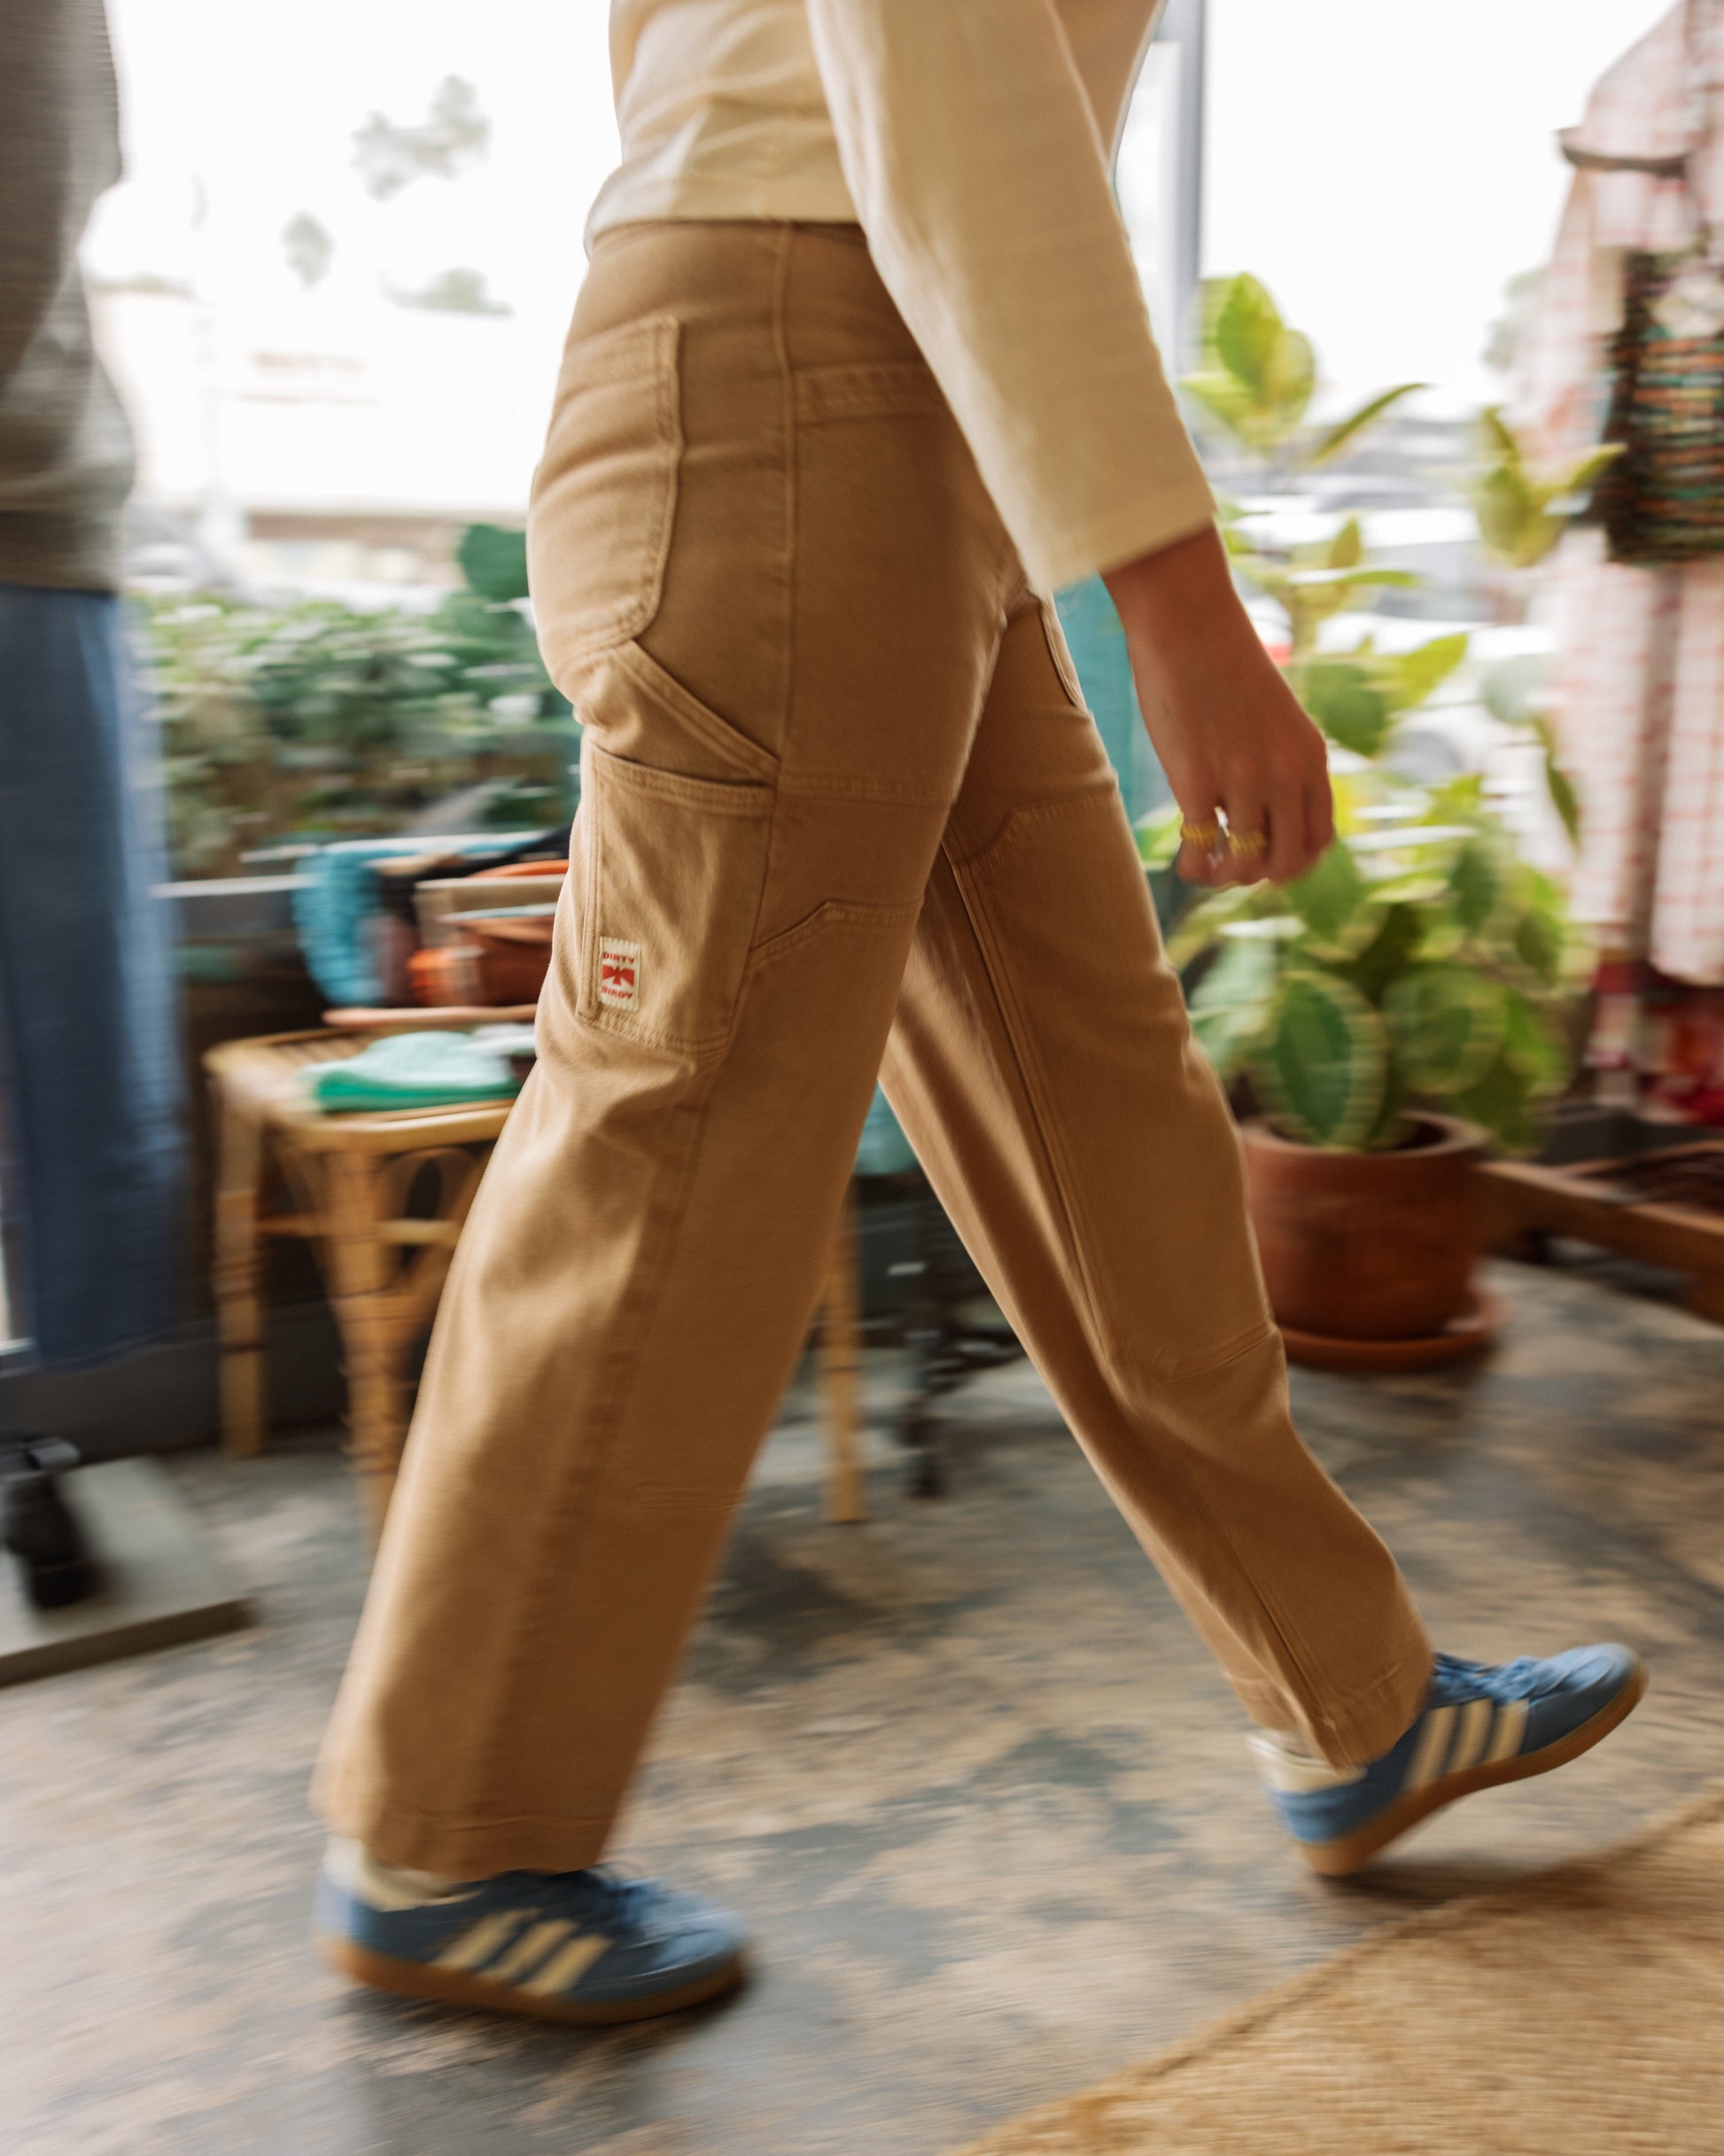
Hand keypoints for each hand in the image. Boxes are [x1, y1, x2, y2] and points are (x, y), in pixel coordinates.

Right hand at [1103, 524, 1332, 886]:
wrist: (1189, 622)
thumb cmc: (1224, 663)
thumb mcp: (1275, 715)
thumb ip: (1280, 760)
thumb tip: (1261, 808)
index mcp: (1310, 757)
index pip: (1321, 839)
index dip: (1296, 862)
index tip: (1269, 857)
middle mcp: (1285, 774)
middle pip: (1287, 862)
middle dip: (1261, 874)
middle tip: (1234, 862)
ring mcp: (1242, 780)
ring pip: (1245, 864)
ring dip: (1224, 875)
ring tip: (1207, 864)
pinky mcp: (1196, 781)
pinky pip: (1201, 851)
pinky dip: (1193, 870)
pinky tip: (1185, 862)